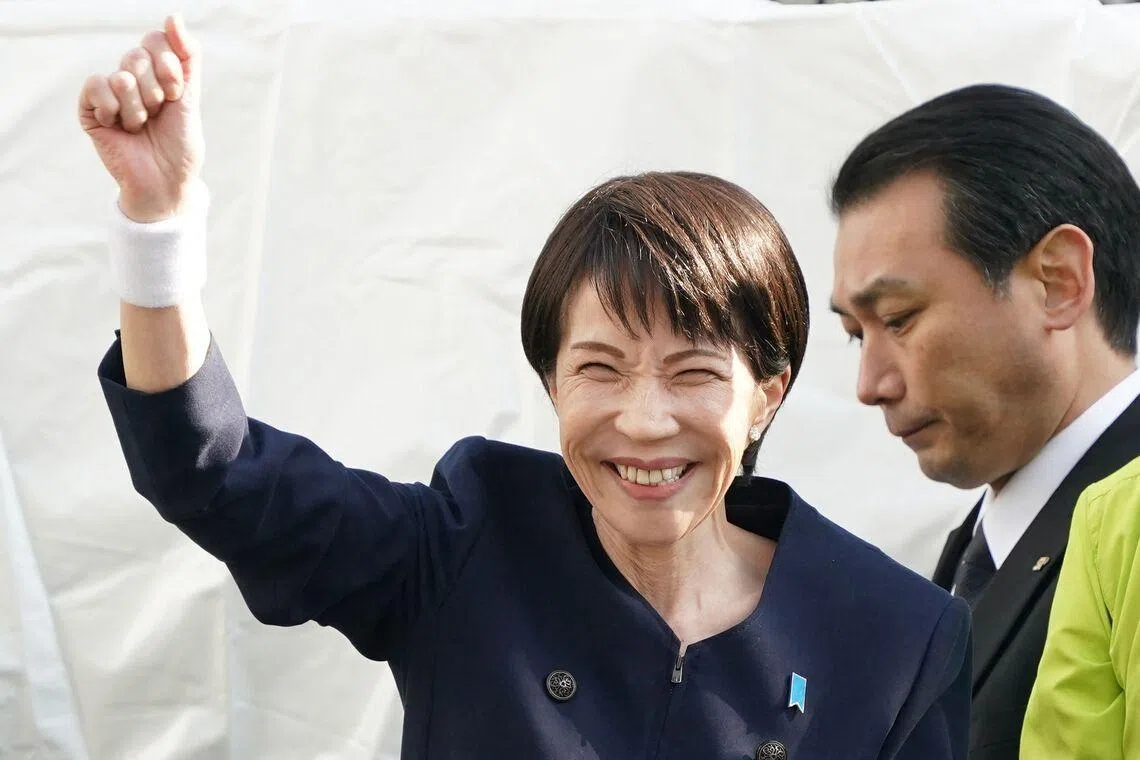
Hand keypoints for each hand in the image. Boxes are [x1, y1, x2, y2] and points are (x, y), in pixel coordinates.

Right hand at [79, 15, 204, 221]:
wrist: (166, 182)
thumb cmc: (180, 145)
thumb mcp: (191, 98)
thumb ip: (187, 56)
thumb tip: (174, 16)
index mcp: (157, 73)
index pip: (155, 40)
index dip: (168, 66)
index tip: (176, 93)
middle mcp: (132, 78)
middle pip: (137, 56)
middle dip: (155, 90)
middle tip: (158, 113)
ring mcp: (110, 93)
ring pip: (120, 76)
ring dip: (138, 107)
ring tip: (141, 126)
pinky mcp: (90, 109)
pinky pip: (95, 85)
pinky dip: (112, 106)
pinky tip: (119, 125)